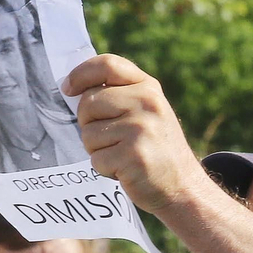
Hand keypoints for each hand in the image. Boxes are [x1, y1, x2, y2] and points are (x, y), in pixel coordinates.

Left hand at [63, 55, 213, 215]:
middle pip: (88, 103)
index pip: (107, 65)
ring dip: (98, 150)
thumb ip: (119, 95)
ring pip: (88, 134)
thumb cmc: (157, 149)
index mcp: (149, 88)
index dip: (81, 74)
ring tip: (123, 155)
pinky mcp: (133, 155)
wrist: (184, 187)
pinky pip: (96, 159)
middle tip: (112, 139)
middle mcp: (146, 103)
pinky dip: (106, 169)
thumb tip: (72, 88)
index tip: (68, 88)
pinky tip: (126, 170)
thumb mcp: (147, 112)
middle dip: (89, 124)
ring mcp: (141, 128)